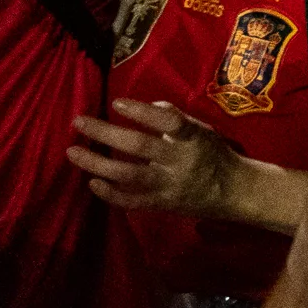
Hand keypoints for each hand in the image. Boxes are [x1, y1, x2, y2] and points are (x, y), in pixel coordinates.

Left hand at [68, 100, 242, 215]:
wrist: (235, 192)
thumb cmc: (214, 154)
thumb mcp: (203, 130)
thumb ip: (175, 119)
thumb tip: (146, 107)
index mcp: (194, 139)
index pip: (170, 123)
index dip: (143, 112)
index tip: (116, 103)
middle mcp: (181, 162)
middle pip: (140, 146)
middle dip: (105, 133)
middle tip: (78, 122)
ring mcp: (170, 185)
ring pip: (129, 175)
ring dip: (97, 163)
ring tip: (72, 152)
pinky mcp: (163, 204)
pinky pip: (133, 201)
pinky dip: (110, 194)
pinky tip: (92, 183)